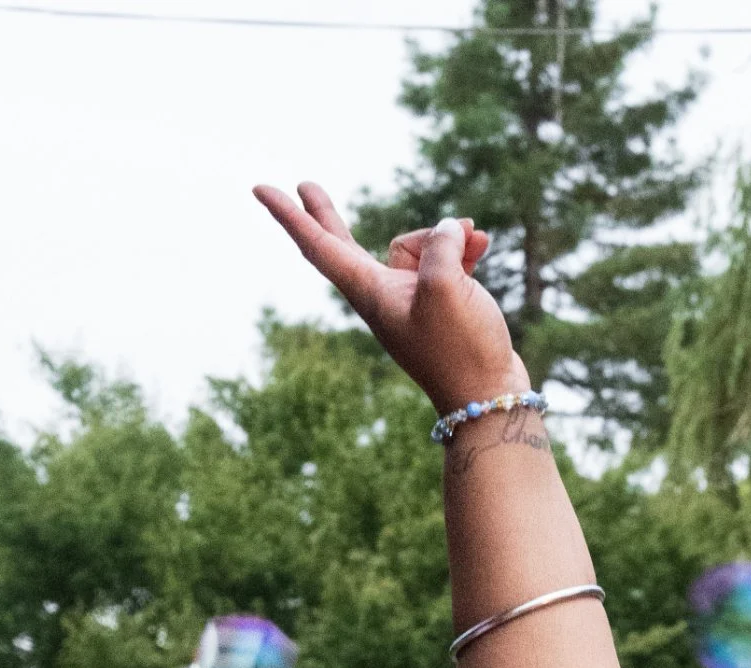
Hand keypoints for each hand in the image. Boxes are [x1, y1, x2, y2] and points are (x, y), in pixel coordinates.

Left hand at [254, 181, 519, 417]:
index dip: (291, 216)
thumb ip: (440, 246)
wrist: (491, 400)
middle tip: (303, 186)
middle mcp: (384, 295)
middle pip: (345, 245)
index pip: (319, 247)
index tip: (259, 188)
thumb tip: (451, 231)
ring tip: (477, 238)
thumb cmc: (461, 349)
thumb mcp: (447, 286)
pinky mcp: (439, 305)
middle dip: (327, 214)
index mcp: (370, 293)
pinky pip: (441, 261)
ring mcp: (411, 300)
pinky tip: (482, 244)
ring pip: (417, 246)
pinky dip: (460, 250)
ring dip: (446, 235)